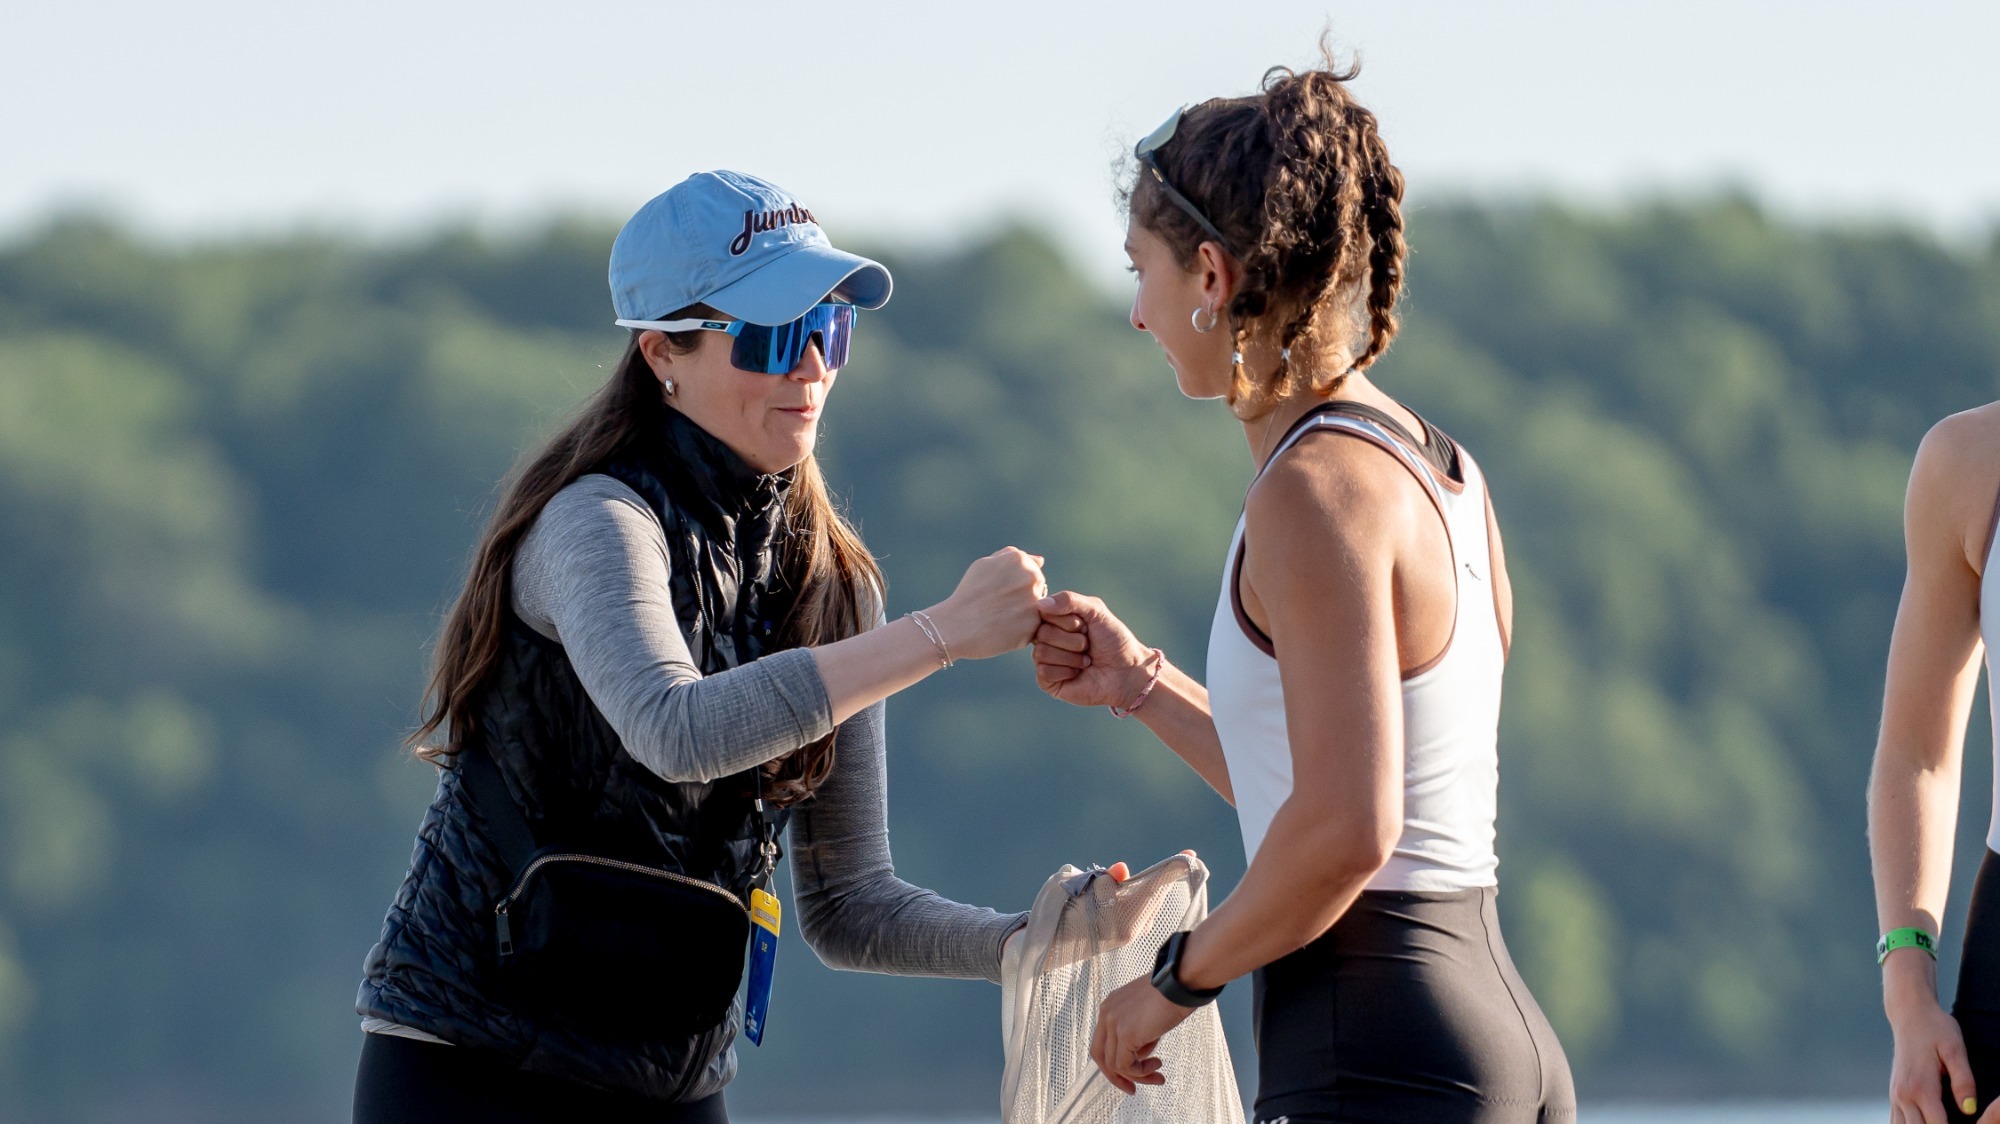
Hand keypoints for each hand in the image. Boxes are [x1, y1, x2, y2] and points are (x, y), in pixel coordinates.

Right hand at [927, 548, 1046, 661]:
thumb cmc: (968, 594)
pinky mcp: (1033, 627)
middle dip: (1022, 597)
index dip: (1013, 584)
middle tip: (997, 606)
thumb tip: (1039, 561)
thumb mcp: (984, 565)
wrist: (954, 626)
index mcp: (1020, 560)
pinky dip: (1020, 631)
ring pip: (1037, 609)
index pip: (1031, 570)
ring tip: (999, 618)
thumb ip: (1012, 558)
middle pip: (1037, 588)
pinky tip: (1002, 630)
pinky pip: (1033, 628)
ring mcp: (1035, 602)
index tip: (997, 592)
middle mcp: (1032, 578)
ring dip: (1022, 614)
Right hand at [1032, 591, 1154, 707]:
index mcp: (1056, 620)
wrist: (1127, 672)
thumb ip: (1069, 600)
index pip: (1043, 612)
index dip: (1067, 620)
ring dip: (1071, 657)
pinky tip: (1078, 674)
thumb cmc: (1114, 640)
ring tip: (1086, 661)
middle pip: (1042, 633)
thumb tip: (1039, 604)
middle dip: (1072, 640)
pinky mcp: (1048, 682)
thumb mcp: (1096, 611)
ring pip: (1041, 652)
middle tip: (1088, 645)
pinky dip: (1066, 672)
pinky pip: (1043, 671)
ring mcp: (1046, 661)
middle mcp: (1048, 639)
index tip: (1085, 626)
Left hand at [1090, 973, 1193, 1094]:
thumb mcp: (1148, 1014)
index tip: (1131, 1076)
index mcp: (1111, 1006)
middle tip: (1134, 1089)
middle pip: (1101, 1055)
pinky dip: (1140, 1072)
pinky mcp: (1125, 1033)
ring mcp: (1113, 1022)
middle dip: (1117, 1077)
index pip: (1104, 1042)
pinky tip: (1157, 1064)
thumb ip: (1139, 1033)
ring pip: (1114, 1064)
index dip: (1114, 1062)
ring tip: (1158, 1074)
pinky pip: (1125, 1065)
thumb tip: (1140, 1055)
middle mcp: (1107, 1012)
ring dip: (1138, 1076)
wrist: (1182, 981)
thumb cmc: (1173, 993)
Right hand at [1886, 986, 1980, 1123]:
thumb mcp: (1956, 1050)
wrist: (1909, 1014)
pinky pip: (1896, 1121)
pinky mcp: (1894, 1093)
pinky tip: (1924, 1123)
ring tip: (1938, 1123)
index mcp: (1921, 1086)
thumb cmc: (1936, 1029)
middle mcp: (1903, 1094)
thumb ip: (1964, 1081)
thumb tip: (1969, 1110)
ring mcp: (1896, 1095)